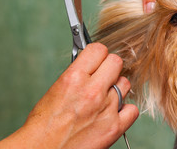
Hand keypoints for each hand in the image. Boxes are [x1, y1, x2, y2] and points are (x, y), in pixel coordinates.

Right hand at [0, 43, 138, 148]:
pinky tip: (113, 112)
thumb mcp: (57, 89)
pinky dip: (125, 110)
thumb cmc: (44, 124)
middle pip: (116, 62)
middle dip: (109, 67)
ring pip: (125, 84)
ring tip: (105, 97)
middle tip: (102, 76)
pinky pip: (132, 109)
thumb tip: (92, 66)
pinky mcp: (114, 127)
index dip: (98, 53)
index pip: (99, 49)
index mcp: (74, 78)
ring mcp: (106, 108)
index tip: (96, 59)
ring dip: (117, 88)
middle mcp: (92, 91)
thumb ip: (78, 75)